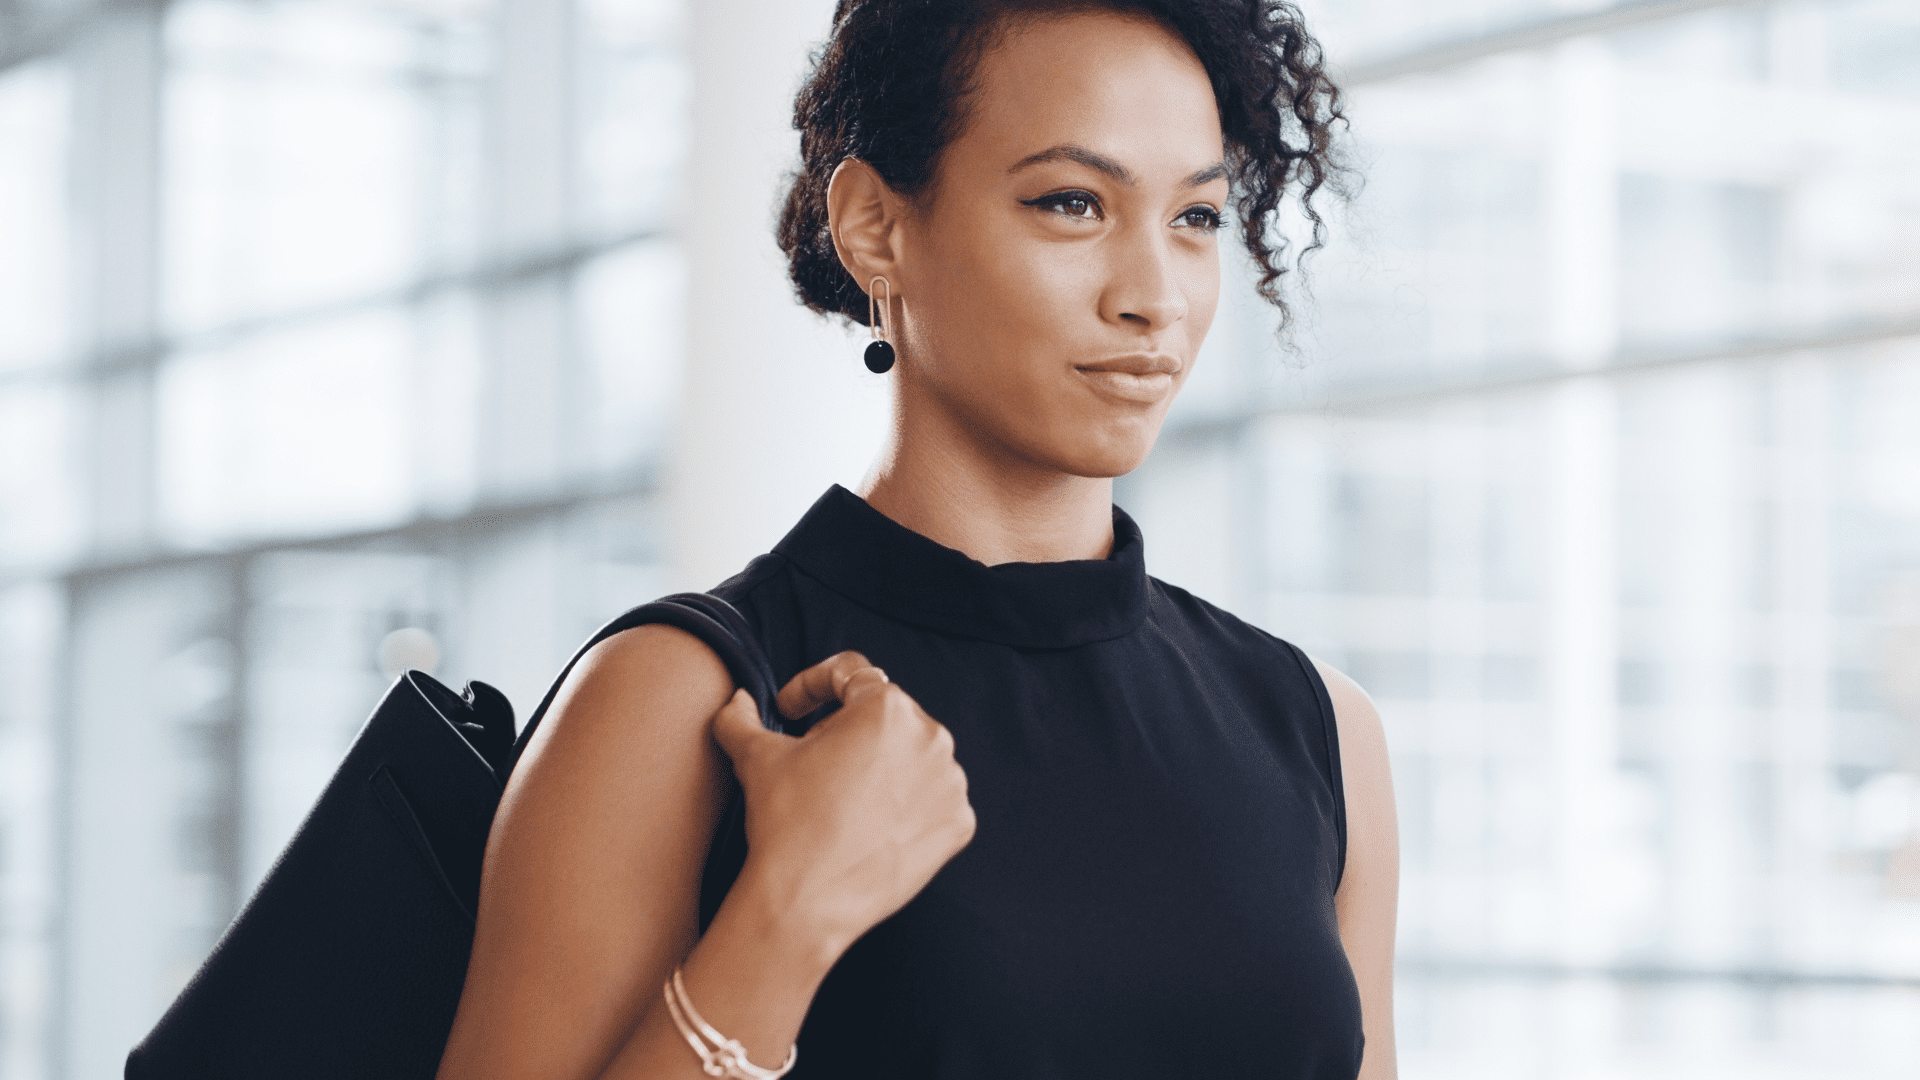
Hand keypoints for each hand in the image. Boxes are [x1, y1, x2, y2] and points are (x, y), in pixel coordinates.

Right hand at [710, 652, 974, 954]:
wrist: (806, 902)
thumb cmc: (784, 821)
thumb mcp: (755, 758)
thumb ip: (740, 717)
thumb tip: (738, 701)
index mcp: (885, 706)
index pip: (849, 674)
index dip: (810, 687)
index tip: (790, 711)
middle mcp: (930, 735)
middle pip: (884, 717)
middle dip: (847, 731)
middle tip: (812, 762)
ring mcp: (950, 781)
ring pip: (912, 757)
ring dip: (881, 767)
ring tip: (842, 798)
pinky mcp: (959, 822)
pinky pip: (932, 800)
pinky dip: (906, 806)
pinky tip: (871, 825)